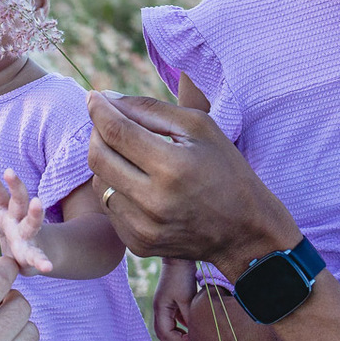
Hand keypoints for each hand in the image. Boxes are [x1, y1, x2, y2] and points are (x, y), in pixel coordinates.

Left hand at [0, 162, 52, 275]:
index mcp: (4, 208)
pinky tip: (47, 267)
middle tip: (9, 171)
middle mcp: (18, 217)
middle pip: (18, 198)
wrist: (33, 253)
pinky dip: (43, 261)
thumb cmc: (8, 232)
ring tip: (37, 203)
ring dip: (35, 213)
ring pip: (32, 221)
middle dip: (15, 185)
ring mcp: (27, 234)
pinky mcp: (33, 253)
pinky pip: (37, 256)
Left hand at [86, 91, 301, 279]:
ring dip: (106, 161)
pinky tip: (138, 182)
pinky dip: (116, 189)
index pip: (116, 131)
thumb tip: (108, 98)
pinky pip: (109, 208)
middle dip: (96, 132)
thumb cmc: (226, 170)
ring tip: (128, 153)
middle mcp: (153, 201)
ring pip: (98, 183)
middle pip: (98, 157)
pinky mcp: (138, 244)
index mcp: (172, 167)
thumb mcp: (200, 127)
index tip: (94, 96)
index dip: (99, 109)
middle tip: (107, 121)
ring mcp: (143, 228)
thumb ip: (151, 109)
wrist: (245, 232)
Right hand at [153, 259, 195, 340]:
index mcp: (160, 308)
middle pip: (162, 333)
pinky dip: (179, 326)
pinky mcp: (170, 301)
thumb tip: (192, 332)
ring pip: (166, 327)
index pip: (164, 333)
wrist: (179, 258)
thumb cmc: (182, 277)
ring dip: (176, 335)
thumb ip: (189, 317)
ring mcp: (164, 304)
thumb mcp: (187, 298)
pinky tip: (189, 327)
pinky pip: (172, 319)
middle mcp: (159, 308)